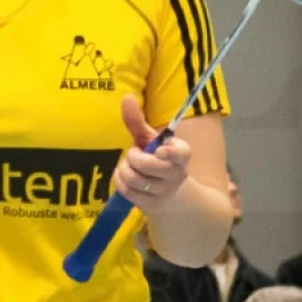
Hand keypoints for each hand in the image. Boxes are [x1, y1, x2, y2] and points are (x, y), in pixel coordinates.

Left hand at [114, 95, 190, 213]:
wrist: (170, 194)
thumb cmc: (158, 159)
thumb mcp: (150, 140)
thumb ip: (138, 120)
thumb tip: (126, 97)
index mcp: (181, 155)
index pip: (181, 153)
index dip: (169, 152)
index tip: (159, 151)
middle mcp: (176, 174)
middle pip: (147, 165)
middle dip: (133, 156)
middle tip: (133, 154)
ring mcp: (164, 191)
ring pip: (134, 179)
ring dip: (124, 168)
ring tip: (127, 165)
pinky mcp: (151, 204)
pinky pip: (128, 191)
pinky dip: (119, 180)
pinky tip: (123, 176)